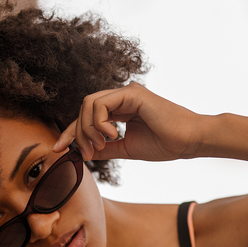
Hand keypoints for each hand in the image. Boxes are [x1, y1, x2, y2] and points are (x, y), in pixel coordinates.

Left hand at [53, 83, 206, 162]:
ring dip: (87, 129)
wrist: (189, 141)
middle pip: (83, 109)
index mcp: (121, 108)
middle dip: (77, 134)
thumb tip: (81, 152)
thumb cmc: (165, 144)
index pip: (87, 117)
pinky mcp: (132, 93)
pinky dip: (99, 123)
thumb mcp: (126, 148)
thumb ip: (104, 148)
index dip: (70, 132)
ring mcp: (127, 92)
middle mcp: (122, 97)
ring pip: (88, 104)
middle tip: (88, 154)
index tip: (58, 149)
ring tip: (100, 146)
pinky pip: (100, 104)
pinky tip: (112, 136)